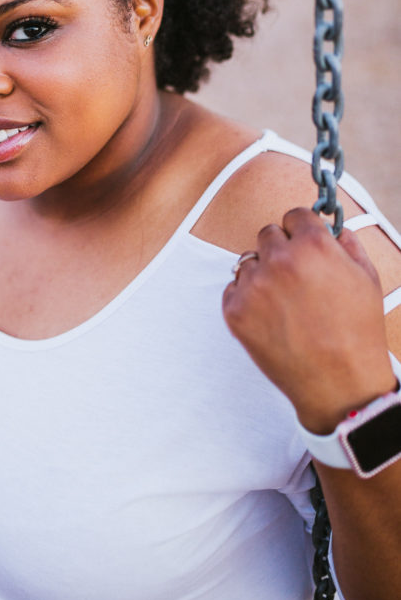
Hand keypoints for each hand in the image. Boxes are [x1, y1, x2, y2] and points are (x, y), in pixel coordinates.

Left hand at [222, 207, 395, 433]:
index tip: (302, 242)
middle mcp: (279, 260)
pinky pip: (232, 289)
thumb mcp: (367, 279)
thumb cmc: (357, 332)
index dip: (301, 229)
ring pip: (248, 262)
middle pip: (267, 234)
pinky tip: (269, 317)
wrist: (339, 383)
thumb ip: (347, 244)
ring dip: (262, 274)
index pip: (293, 215)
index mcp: (313, 245)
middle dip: (280, 250)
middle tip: (295, 277)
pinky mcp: (235, 310)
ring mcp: (254, 286)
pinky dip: (246, 298)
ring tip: (284, 303)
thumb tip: (332, 229)